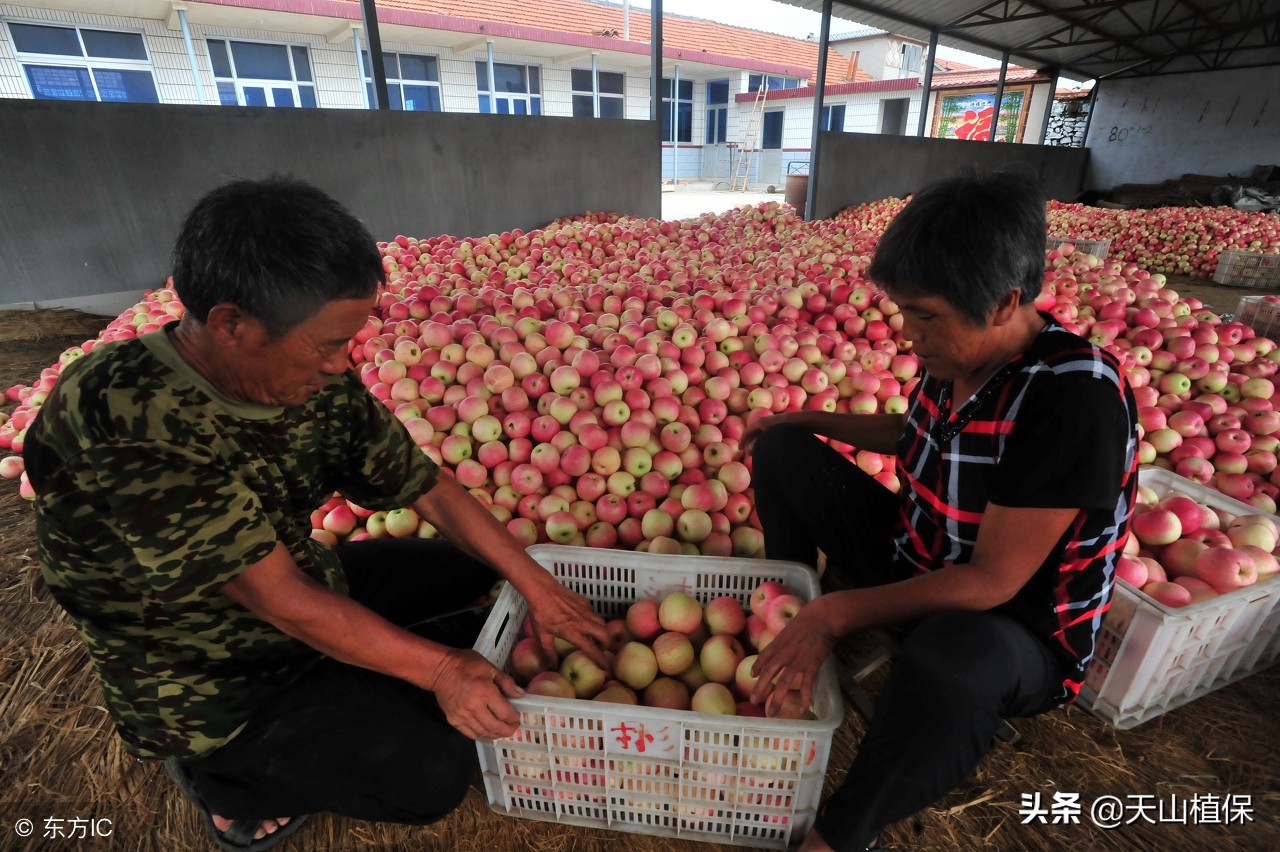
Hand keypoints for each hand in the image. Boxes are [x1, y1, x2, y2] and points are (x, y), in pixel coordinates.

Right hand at [429, 648, 524, 739]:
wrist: (439, 670)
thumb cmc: (465, 665)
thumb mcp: (489, 668)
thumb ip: (506, 682)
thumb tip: (520, 695)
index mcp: (485, 693)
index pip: (505, 713)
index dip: (514, 718)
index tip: (517, 717)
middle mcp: (474, 708)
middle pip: (496, 727)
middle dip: (508, 730)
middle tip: (513, 726)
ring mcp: (463, 716)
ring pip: (484, 733)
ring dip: (496, 734)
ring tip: (502, 729)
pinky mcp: (454, 720)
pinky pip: (471, 734)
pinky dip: (482, 734)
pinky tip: (487, 730)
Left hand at [526, 580, 609, 667]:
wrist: (542, 589)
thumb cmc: (540, 613)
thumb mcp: (541, 635)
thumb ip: (548, 652)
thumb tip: (552, 666)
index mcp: (573, 632)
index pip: (591, 648)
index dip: (600, 659)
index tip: (605, 667)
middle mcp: (583, 622)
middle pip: (605, 634)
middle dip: (607, 644)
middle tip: (602, 649)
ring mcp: (585, 610)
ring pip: (602, 623)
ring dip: (602, 632)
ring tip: (596, 637)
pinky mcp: (584, 601)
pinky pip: (594, 613)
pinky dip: (594, 620)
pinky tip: (585, 622)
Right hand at [741, 411, 782, 454]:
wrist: (798, 421)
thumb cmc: (782, 429)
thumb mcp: (767, 438)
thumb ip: (757, 445)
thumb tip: (748, 452)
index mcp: (760, 422)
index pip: (747, 431)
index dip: (742, 441)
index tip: (740, 449)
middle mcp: (764, 421)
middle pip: (754, 432)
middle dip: (750, 443)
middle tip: (749, 453)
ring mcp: (771, 422)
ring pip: (761, 433)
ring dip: (757, 442)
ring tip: (757, 451)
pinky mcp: (778, 425)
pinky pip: (767, 433)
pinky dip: (764, 440)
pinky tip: (767, 446)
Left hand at [749, 599, 835, 715]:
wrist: (822, 617)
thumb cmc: (809, 617)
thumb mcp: (791, 625)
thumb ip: (787, 635)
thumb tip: (786, 635)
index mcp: (778, 643)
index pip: (764, 657)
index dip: (757, 667)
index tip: (752, 675)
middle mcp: (783, 654)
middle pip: (768, 674)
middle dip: (760, 689)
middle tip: (753, 701)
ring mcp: (796, 662)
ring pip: (782, 684)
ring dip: (777, 700)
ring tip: (772, 713)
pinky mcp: (810, 666)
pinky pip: (806, 686)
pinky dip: (804, 698)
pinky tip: (802, 709)